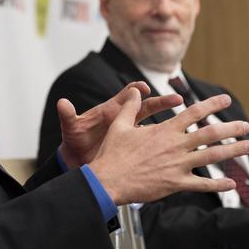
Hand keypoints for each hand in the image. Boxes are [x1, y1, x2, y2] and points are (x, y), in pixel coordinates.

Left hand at [57, 82, 182, 167]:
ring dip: (169, 124)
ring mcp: (132, 134)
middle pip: (147, 108)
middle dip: (163, 103)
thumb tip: (61, 102)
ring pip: (155, 126)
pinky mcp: (136, 149)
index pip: (126, 96)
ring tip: (187, 123)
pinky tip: (179, 149)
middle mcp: (125, 120)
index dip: (135, 90)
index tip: (142, 88)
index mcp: (111, 111)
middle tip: (178, 99)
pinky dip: (164, 145)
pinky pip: (153, 144)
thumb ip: (68, 116)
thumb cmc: (74, 140)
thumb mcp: (71, 128)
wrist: (77, 160)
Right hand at [84, 88, 248, 204]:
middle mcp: (175, 146)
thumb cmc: (113, 154)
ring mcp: (178, 166)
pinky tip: (233, 183)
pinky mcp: (176, 184)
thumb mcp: (119, 126)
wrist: (108, 180)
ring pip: (212, 157)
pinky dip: (219, 184)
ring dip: (233, 151)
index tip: (225, 100)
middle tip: (246, 126)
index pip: (193, 113)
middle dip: (231, 129)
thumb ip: (129, 108)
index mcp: (164, 130)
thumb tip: (133, 92)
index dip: (211, 105)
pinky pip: (202, 185)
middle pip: (210, 134)